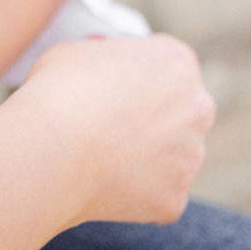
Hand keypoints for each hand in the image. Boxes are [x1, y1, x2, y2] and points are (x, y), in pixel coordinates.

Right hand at [17, 35, 214, 225]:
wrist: (53, 149)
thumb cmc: (60, 90)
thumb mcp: (76, 52)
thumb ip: (102, 57)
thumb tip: (102, 71)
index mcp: (177, 62)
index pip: (168, 65)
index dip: (137, 76)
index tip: (115, 86)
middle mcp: (196, 107)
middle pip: (180, 111)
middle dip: (153, 117)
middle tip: (110, 122)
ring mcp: (189, 156)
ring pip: (172, 155)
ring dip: (146, 155)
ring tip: (99, 154)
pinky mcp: (175, 198)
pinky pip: (157, 192)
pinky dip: (135, 190)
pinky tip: (102, 181)